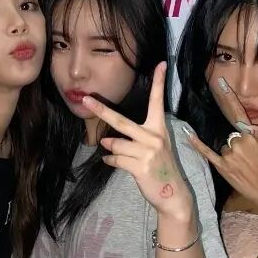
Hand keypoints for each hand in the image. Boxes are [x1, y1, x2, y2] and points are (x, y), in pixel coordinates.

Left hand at [84, 63, 191, 218]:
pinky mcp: (140, 166)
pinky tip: (113, 162)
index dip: (159, 82)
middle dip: (102, 110)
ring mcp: (148, 152)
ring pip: (115, 144)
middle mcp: (154, 137)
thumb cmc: (159, 167)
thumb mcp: (154, 147)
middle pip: (121, 121)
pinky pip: (115, 159)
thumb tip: (106, 140)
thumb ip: (135, 138)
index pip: (158, 101)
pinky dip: (111, 161)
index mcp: (159, 128)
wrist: (172, 194)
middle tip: (86, 100)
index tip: (161, 63)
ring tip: (114, 152)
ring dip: (110, 149)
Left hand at [185, 81, 257, 213]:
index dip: (230, 97)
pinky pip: (208, 153)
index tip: (221, 83)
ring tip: (248, 167)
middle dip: (242, 143)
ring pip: (226, 146)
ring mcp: (231, 156)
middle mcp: (240, 143)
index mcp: (255, 136)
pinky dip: (197, 143)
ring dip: (233, 152)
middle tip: (254, 159)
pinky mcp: (224, 168)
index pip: (240, 112)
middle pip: (234, 134)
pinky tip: (188, 134)